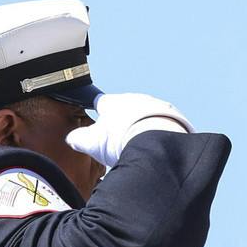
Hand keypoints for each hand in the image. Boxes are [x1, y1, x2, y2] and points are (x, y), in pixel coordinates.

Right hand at [67, 92, 192, 167]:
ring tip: (140, 147)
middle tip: (121, 144)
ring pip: (145, 115)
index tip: (99, 118)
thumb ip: (79, 139)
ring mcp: (155, 105)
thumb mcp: (92, 143)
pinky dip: (160, 133)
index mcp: (112, 101)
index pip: (101, 102)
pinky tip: (156, 147)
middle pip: (125, 109)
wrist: (156, 144)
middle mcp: (134, 98)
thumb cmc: (122, 141)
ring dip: (143, 127)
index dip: (99, 112)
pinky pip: (164, 123)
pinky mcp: (174, 117)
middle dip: (123, 124)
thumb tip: (72, 139)